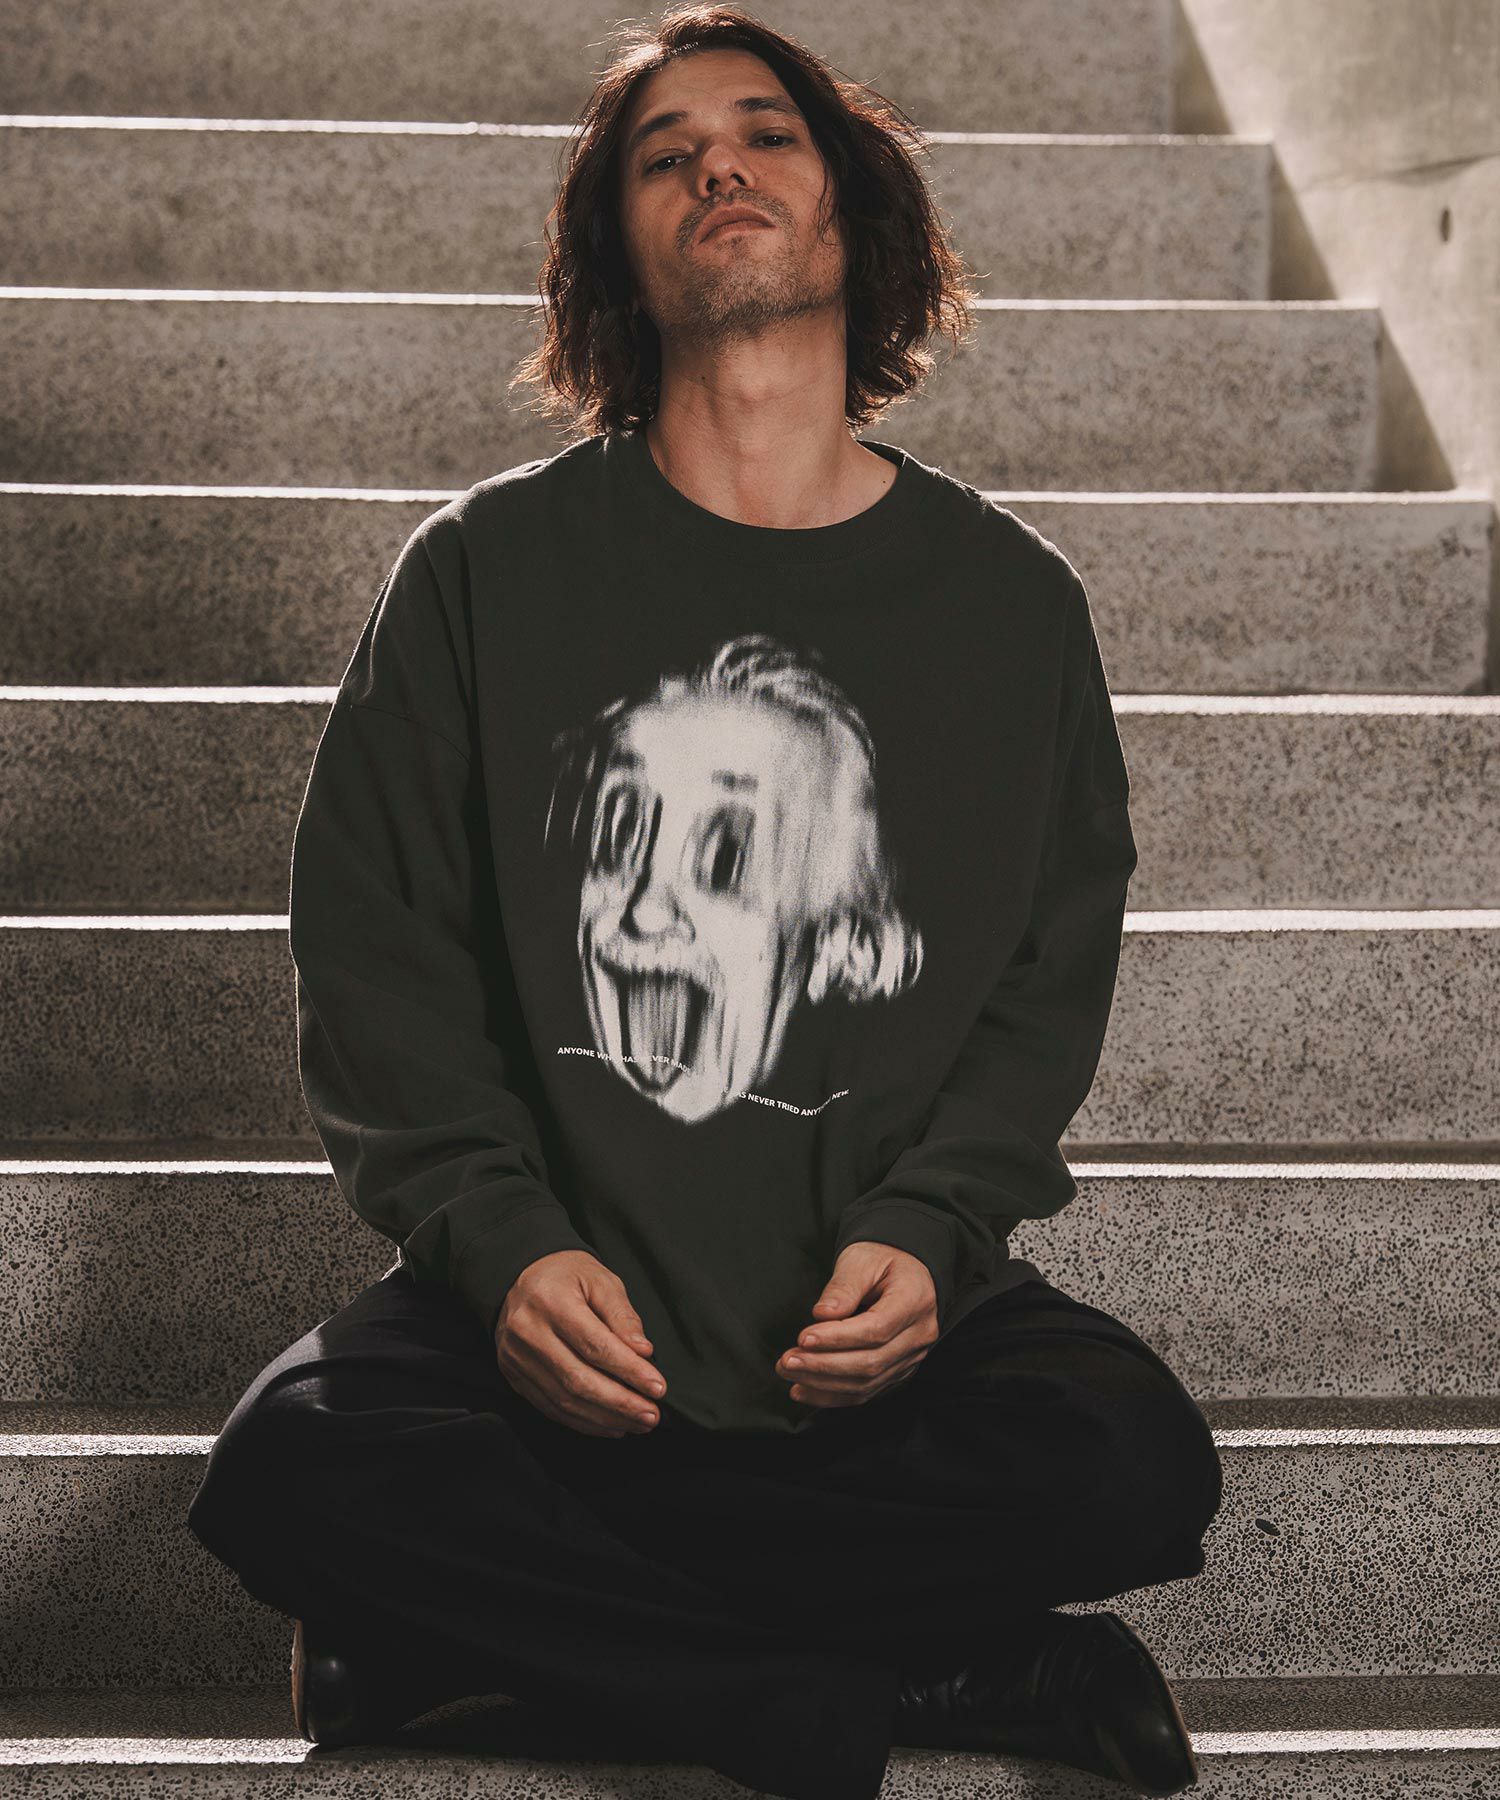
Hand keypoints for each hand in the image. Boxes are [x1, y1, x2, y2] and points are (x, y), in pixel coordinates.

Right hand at [495, 1249, 666, 1437]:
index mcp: (551, 1302)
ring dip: (606, 1418)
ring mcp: (516, 1357)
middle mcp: (528, 1332)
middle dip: (620, 1403)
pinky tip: (610, 1425)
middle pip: (578, 1379)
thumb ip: (622, 1316)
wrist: (521, 1277)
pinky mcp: (514, 1375)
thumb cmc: (567, 1276)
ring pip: (564, 1400)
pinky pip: (550, 1407)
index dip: (629, 1370)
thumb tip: (643, 1352)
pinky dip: (583, 1421)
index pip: (595, 1345)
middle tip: (652, 1414)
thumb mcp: (601, 1281)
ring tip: (638, 1423)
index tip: (658, 1387)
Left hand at [775, 1241, 938, 1408]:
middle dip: (824, 1366)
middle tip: (787, 1360)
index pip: (876, 1329)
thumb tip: (822, 1315)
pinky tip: (804, 1389)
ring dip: (823, 1383)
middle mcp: (919, 1335)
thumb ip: (842, 1287)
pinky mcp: (897, 1371)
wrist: (904, 1269)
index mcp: (914, 1301)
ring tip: (789, 1372)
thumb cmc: (882, 1259)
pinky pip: (866, 1391)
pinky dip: (832, 1395)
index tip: (803, 1338)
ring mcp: (911, 1357)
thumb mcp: (861, 1260)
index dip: (838, 1338)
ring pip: (867, 1383)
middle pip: (871, 1362)